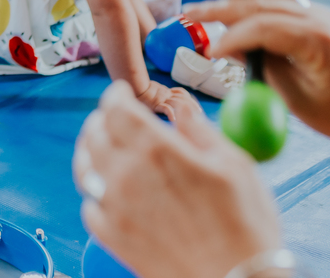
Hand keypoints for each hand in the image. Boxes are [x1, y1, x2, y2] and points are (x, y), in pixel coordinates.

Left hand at [74, 81, 281, 277]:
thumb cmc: (244, 226)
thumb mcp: (233, 164)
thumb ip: (197, 128)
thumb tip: (179, 104)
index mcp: (156, 150)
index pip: (116, 108)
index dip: (117, 94)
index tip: (123, 93)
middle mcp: (126, 174)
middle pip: (94, 133)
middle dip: (102, 118)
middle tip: (114, 117)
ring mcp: (115, 207)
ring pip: (85, 166)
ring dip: (91, 150)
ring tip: (104, 147)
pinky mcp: (112, 236)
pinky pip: (90, 203)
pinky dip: (96, 190)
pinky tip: (111, 190)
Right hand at [185, 0, 329, 162]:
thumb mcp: (296, 99)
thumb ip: (262, 68)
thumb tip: (232, 50)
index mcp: (317, 39)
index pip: (262, 27)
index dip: (230, 38)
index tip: (208, 53)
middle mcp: (318, 18)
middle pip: (261, 4)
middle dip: (222, 6)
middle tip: (190, 12)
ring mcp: (319, 15)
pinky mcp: (316, 18)